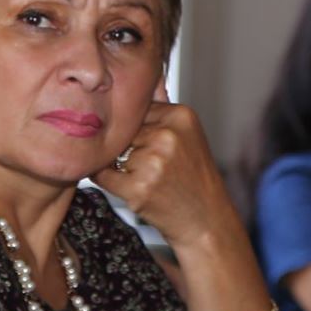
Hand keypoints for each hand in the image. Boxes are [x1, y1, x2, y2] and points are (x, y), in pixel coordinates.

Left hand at [96, 100, 237, 251]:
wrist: (206, 222)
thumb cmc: (195, 181)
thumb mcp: (188, 137)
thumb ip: (160, 115)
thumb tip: (132, 88)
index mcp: (181, 116)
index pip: (137, 109)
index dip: (136, 128)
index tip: (145, 142)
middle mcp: (168, 135)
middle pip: (124, 131)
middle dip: (129, 148)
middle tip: (153, 167)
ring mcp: (152, 162)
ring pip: (113, 153)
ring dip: (122, 167)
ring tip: (151, 181)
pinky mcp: (138, 188)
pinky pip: (104, 175)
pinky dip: (111, 182)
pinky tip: (136, 189)